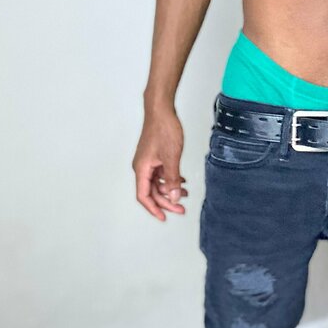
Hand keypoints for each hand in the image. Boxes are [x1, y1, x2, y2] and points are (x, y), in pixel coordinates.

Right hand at [132, 105, 187, 220]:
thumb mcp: (171, 157)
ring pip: (157, 182)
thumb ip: (172, 179)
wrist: (161, 109)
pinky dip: (170, 178)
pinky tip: (182, 180)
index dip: (154, 209)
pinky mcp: (154, 155)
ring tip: (185, 194)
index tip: (164, 217)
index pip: (144, 196)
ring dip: (170, 190)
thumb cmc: (163, 129)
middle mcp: (142, 167)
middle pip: (152, 191)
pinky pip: (160, 173)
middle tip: (181, 209)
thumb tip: (174, 198)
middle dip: (166, 201)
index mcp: (142, 169)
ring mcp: (148, 161)